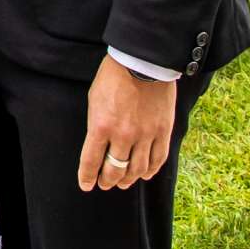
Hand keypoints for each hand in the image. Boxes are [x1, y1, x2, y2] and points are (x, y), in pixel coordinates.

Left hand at [78, 55, 176, 191]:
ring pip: (137, 169)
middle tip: (105, 185)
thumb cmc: (113, 78)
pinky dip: (150, 171)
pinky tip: (144, 174)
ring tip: (123, 183)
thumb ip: (97, 126)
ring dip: (128, 179)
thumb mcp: (94, 101)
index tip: (86, 185)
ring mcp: (145, 135)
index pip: (91, 161)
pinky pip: (158, 160)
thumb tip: (99, 147)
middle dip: (108, 181)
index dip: (87, 177)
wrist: (142, 63)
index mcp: (101, 126)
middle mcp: (123, 135)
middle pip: (115, 170)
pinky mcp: (163, 132)